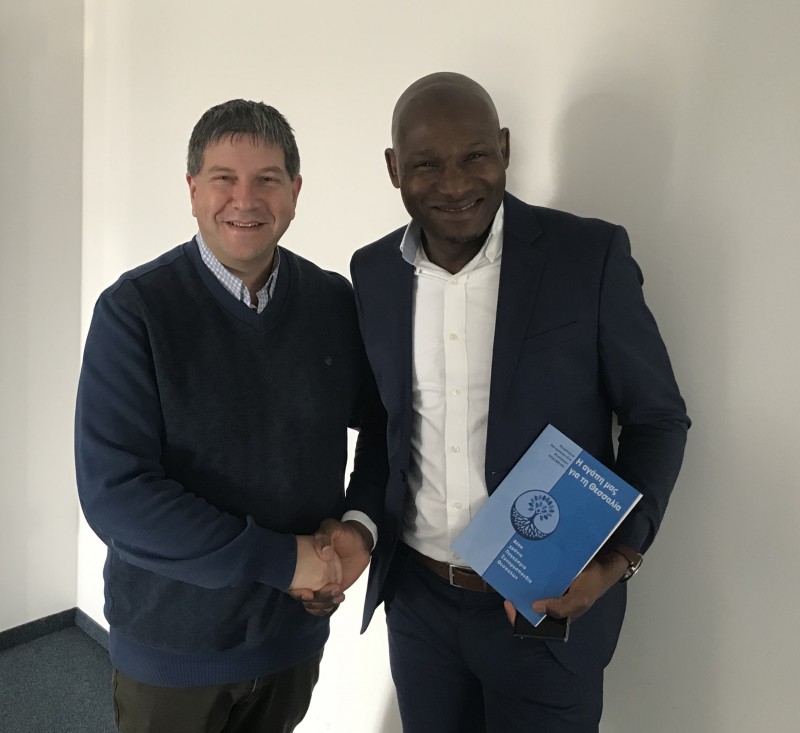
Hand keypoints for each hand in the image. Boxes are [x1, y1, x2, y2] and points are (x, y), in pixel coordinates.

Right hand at [293, 518, 372, 615]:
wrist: (360, 541)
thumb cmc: (344, 533)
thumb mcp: (333, 528)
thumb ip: (325, 536)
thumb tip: (324, 553)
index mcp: (303, 561)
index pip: (293, 582)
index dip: (297, 592)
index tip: (308, 594)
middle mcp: (309, 575)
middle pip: (304, 597)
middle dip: (313, 601)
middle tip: (330, 591)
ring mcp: (321, 583)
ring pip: (314, 604)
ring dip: (323, 604)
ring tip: (338, 594)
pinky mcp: (332, 589)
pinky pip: (326, 604)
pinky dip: (330, 606)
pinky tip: (340, 597)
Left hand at [503, 551, 627, 624]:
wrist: (601, 567)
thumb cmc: (590, 587)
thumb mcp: (579, 600)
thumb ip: (561, 608)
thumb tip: (535, 608)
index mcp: (554, 615)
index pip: (531, 622)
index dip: (517, 617)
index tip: (509, 604)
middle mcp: (548, 602)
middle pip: (526, 603)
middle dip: (515, 597)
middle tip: (506, 586)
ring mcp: (547, 588)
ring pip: (528, 588)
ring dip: (519, 582)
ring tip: (508, 573)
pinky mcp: (548, 574)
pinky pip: (534, 574)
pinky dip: (528, 569)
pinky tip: (520, 562)